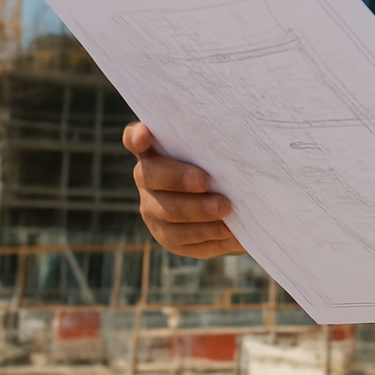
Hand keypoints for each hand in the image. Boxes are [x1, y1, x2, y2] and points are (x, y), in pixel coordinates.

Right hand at [123, 122, 244, 257]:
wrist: (233, 202)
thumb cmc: (223, 163)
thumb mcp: (219, 151)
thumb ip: (216, 143)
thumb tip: (238, 140)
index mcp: (155, 150)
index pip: (135, 139)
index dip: (137, 137)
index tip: (145, 134)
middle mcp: (148, 178)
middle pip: (152, 176)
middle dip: (178, 178)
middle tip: (204, 181)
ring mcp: (153, 209)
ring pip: (168, 213)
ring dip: (197, 211)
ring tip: (225, 209)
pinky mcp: (168, 236)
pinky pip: (183, 239)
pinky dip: (208, 235)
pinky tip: (229, 231)